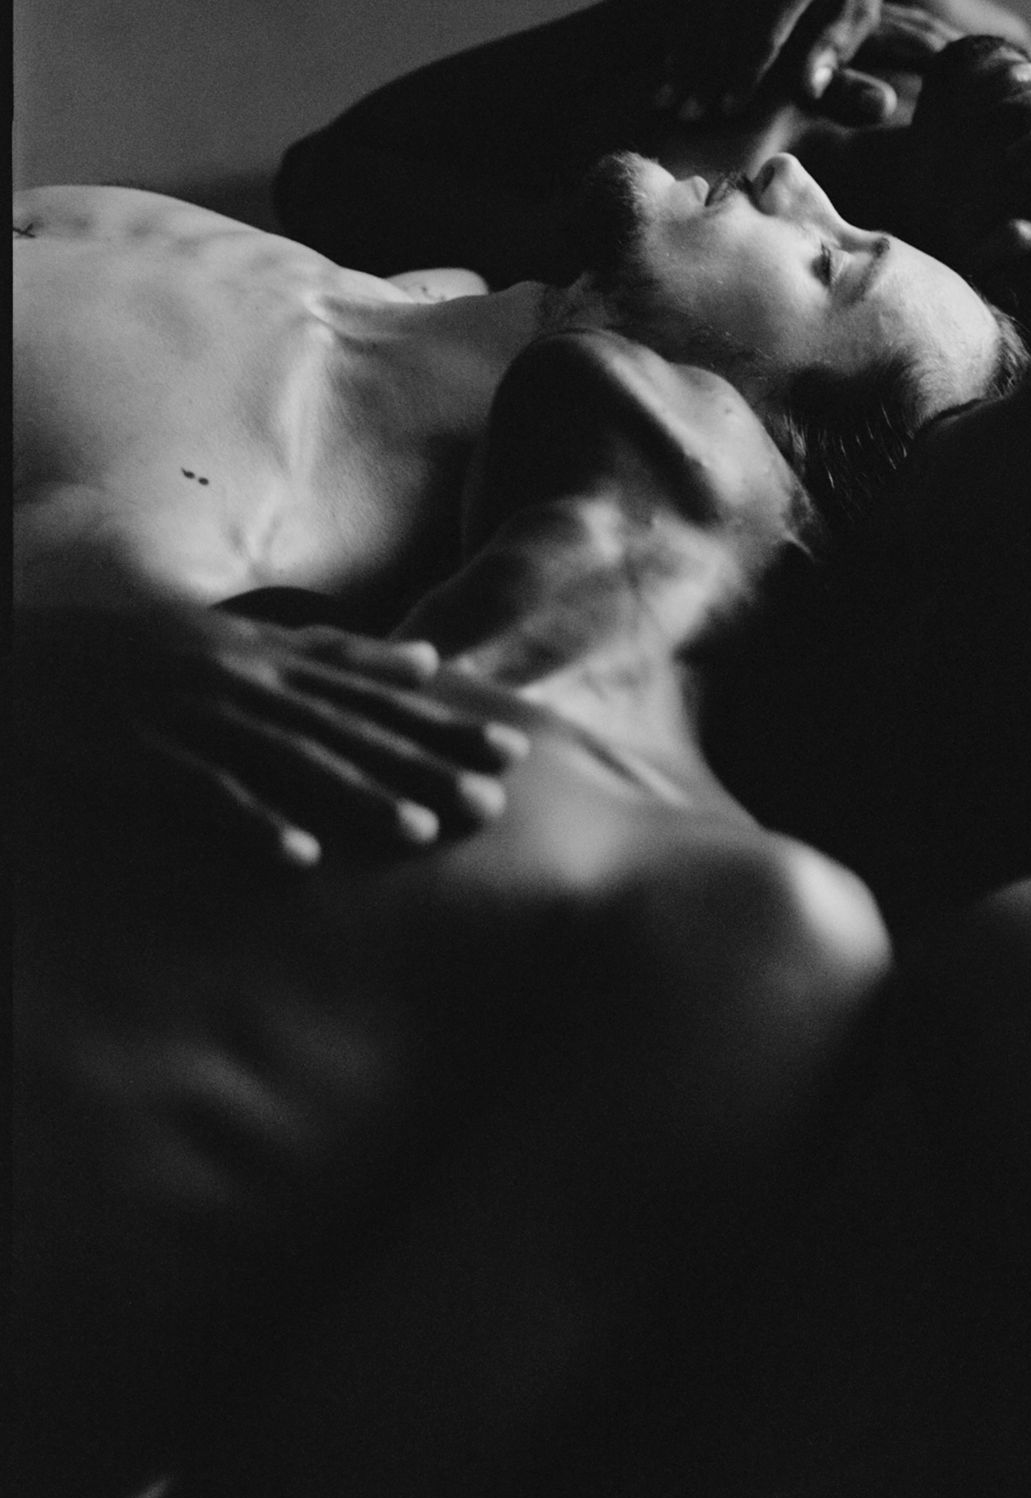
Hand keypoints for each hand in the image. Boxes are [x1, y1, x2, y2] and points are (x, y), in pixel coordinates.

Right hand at [12, 607, 529, 868]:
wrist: (20, 655)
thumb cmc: (141, 650)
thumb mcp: (244, 640)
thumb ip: (336, 653)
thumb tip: (428, 660)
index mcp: (271, 657)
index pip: (377, 697)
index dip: (447, 725)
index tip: (514, 750)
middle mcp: (243, 680)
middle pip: (350, 730)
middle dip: (424, 766)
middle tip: (494, 803)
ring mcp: (191, 713)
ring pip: (289, 761)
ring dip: (357, 798)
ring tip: (419, 833)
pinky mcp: (141, 750)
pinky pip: (204, 792)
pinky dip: (251, 821)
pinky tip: (298, 857)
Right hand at [683, 0, 912, 122]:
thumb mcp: (859, 16)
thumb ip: (834, 50)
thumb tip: (809, 90)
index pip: (762, 32)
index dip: (744, 74)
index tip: (731, 111)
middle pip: (722, 23)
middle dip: (703, 72)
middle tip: (688, 117)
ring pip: (698, 12)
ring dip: (682, 58)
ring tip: (668, 102)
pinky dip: (678, 37)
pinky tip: (666, 72)